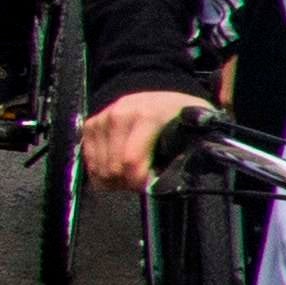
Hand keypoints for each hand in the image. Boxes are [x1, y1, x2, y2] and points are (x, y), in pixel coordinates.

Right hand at [78, 89, 202, 194]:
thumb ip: (189, 149)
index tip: (150, 186)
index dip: (140, 181)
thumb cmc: (181, 117)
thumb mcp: (196, 129)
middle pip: (114, 167)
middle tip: (142, 181)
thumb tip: (175, 177)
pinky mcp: (91, 125)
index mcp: (148, 115)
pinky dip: (102, 171)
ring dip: (115, 178)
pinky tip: (118, 169)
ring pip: (99, 167)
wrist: (161, 98)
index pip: (131, 160)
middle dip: (128, 181)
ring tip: (132, 175)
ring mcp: (103, 119)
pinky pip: (89, 161)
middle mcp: (120, 114)